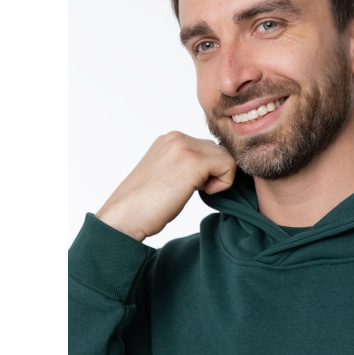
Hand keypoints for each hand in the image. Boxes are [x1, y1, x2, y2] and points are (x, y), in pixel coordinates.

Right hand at [95, 132, 236, 240]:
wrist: (125, 216)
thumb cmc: (144, 204)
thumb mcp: (168, 174)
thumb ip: (186, 164)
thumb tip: (213, 168)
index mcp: (170, 140)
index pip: (207, 148)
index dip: (207, 170)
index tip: (190, 186)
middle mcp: (177, 138)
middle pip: (219, 150)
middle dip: (213, 173)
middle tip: (193, 190)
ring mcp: (184, 147)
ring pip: (226, 157)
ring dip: (218, 178)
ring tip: (196, 191)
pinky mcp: (193, 161)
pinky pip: (228, 166)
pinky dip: (223, 184)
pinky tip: (202, 193)